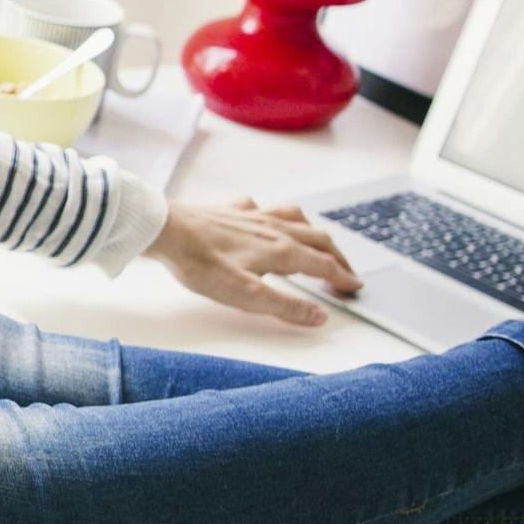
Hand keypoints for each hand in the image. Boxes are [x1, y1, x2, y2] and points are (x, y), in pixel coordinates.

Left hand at [141, 195, 362, 326]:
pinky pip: (262, 207)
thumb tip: (320, 316)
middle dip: (337, 255)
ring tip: (318, 241)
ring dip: (313, 231)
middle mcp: (274, 228)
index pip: (324, 264)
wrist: (167, 230)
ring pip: (295, 218)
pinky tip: (265, 216)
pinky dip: (273, 213)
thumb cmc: (202, 264)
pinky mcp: (232, 210)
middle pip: (318, 238)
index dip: (343, 277)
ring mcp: (253, 216)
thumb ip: (285, 307)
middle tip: (347, 270)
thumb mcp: (247, 296)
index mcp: (282, 251)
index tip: (356, 287)